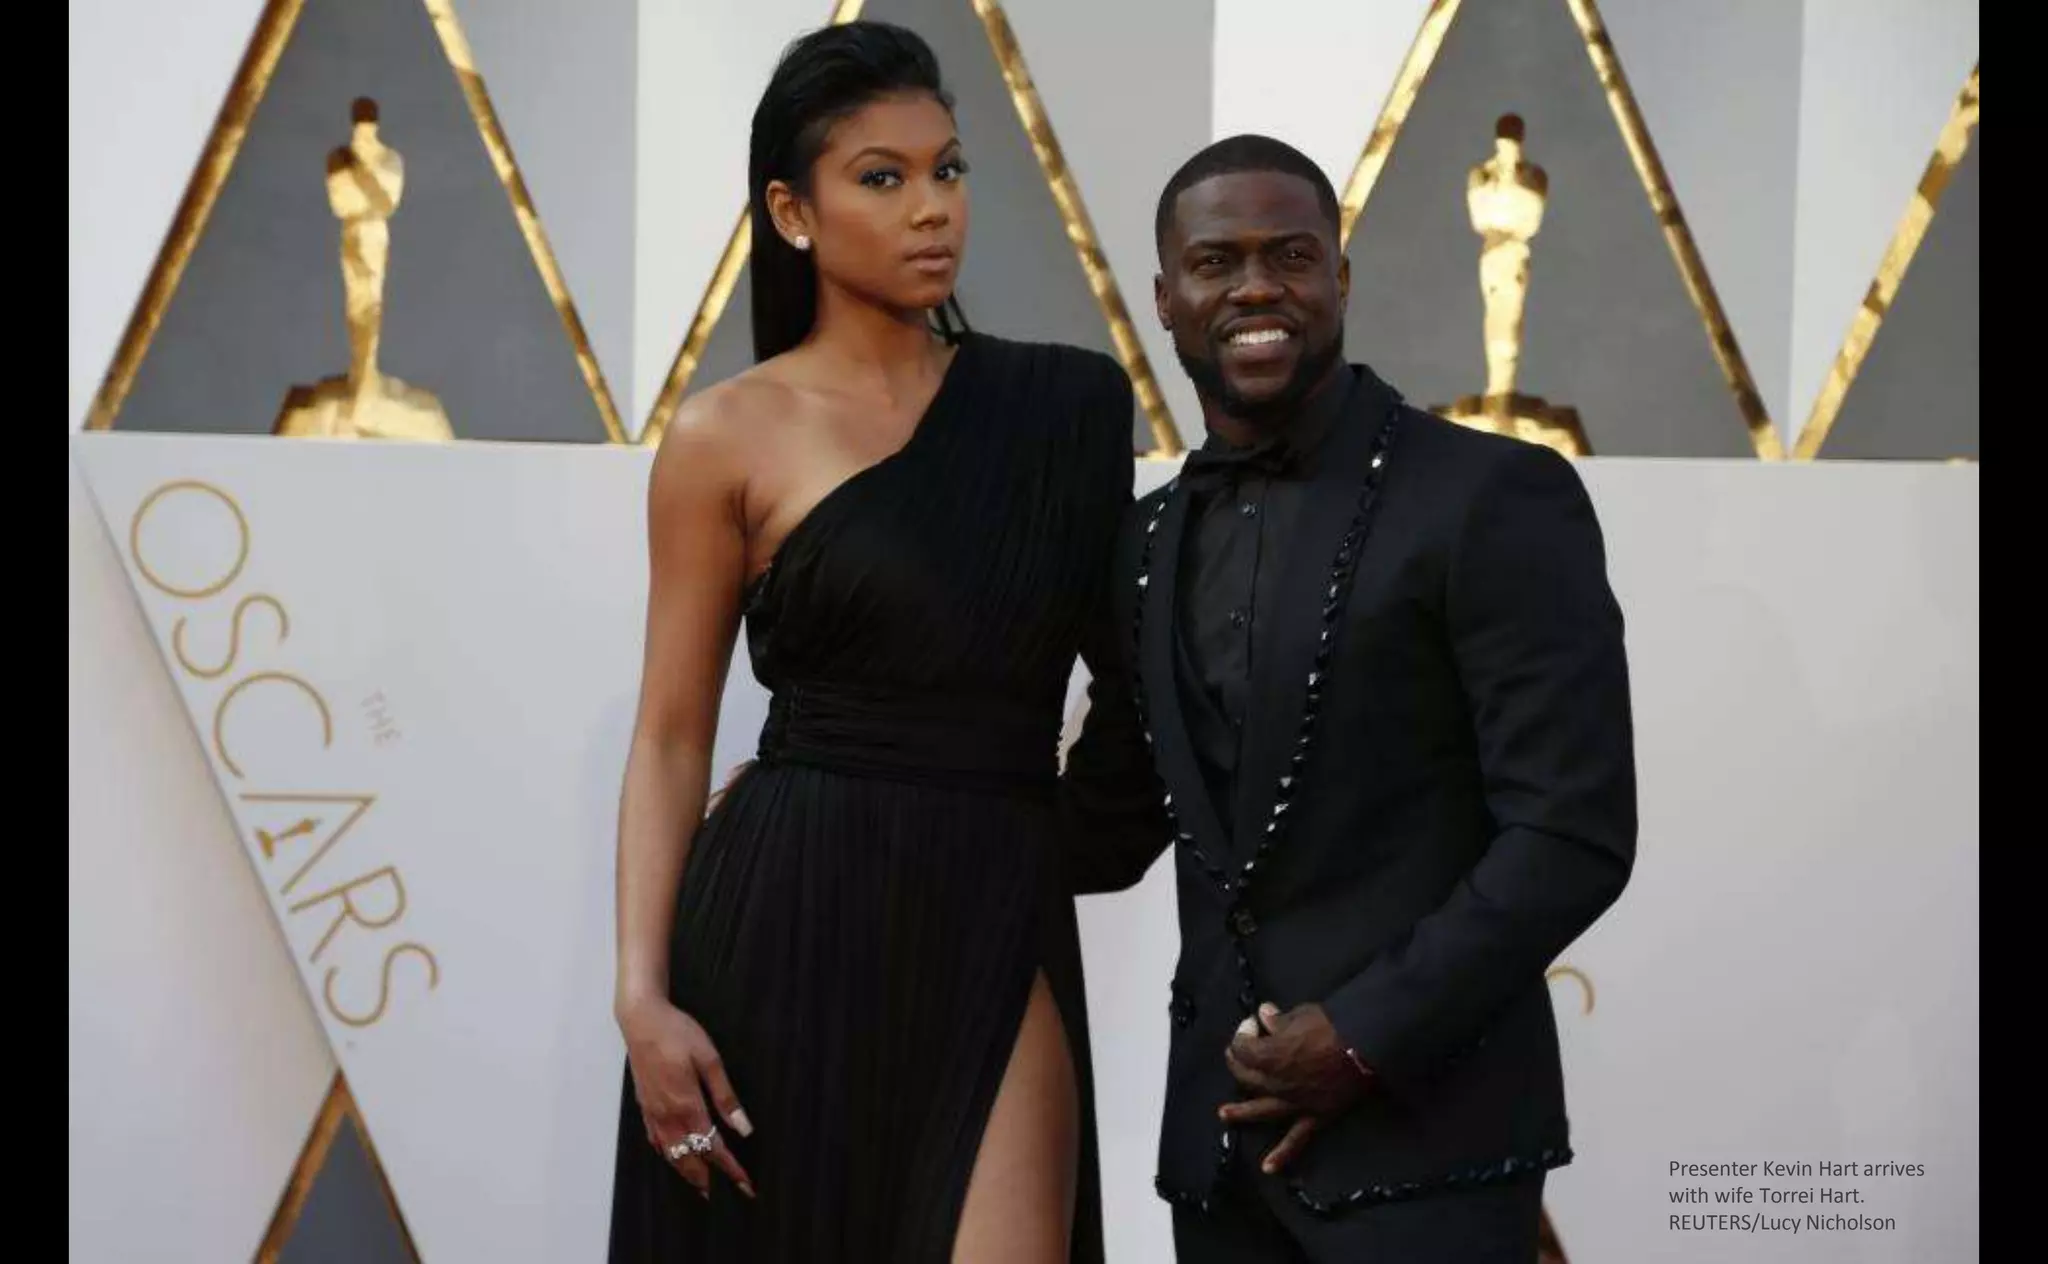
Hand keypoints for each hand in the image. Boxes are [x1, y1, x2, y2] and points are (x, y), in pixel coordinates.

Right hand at [619, 996, 755, 1198]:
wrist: (641, 1020)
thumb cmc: (678, 1034)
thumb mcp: (710, 1059)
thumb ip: (725, 1096)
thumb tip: (743, 1129)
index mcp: (687, 1106)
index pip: (713, 1147)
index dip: (731, 1169)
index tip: (746, 1185)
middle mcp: (668, 1116)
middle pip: (689, 1159)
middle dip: (709, 1179)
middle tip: (728, 1193)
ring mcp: (653, 1113)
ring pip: (670, 1155)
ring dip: (687, 1173)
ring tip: (702, 1185)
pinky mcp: (643, 1106)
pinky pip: (656, 1141)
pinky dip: (668, 1155)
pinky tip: (674, 1156)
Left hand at [1219, 1002, 1370, 1172]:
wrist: (1366, 1047)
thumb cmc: (1332, 1026)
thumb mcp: (1300, 1014)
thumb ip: (1278, 1020)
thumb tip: (1264, 1015)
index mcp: (1269, 1056)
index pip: (1243, 1047)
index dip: (1242, 1033)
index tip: (1253, 1023)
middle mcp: (1275, 1083)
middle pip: (1246, 1076)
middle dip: (1237, 1062)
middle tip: (1237, 1054)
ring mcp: (1293, 1102)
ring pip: (1261, 1109)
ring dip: (1240, 1112)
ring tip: (1223, 1114)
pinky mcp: (1314, 1116)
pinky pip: (1297, 1139)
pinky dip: (1282, 1154)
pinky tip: (1268, 1168)